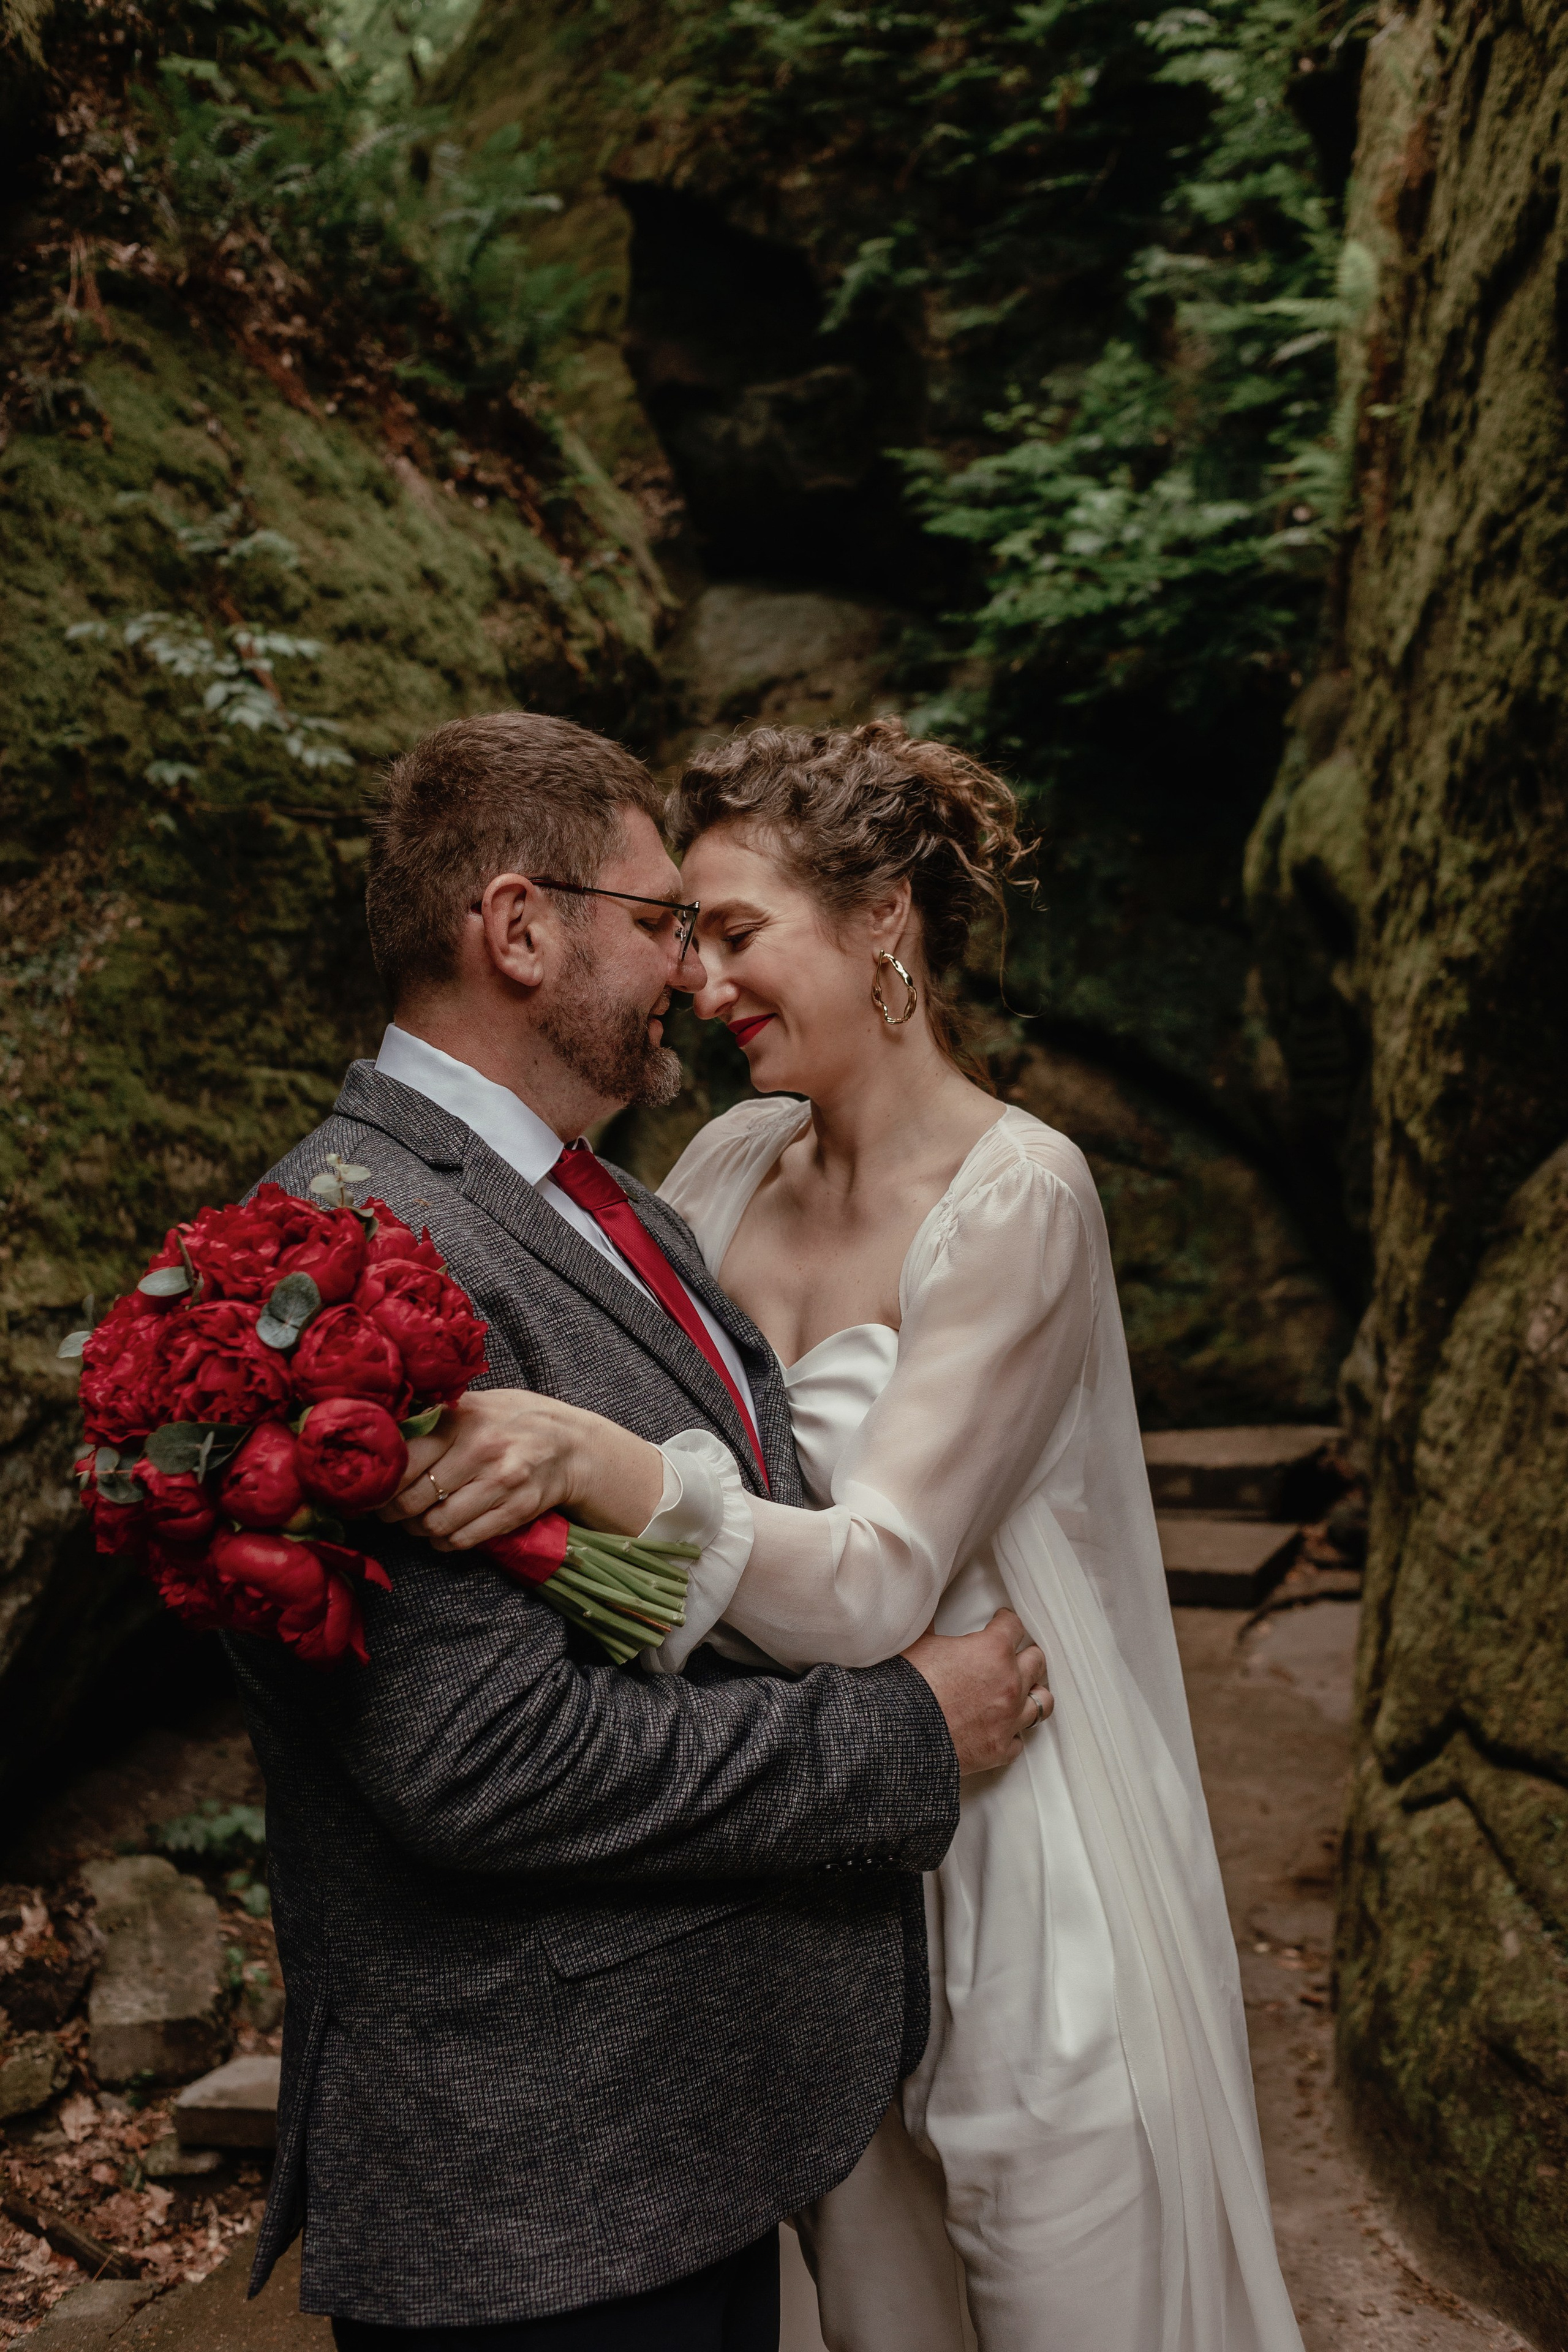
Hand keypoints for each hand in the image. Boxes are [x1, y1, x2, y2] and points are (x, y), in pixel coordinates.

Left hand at [378, 1389, 664, 1553]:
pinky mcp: (516, 1509)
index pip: (402, 1460)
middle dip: (393, 1512)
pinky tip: (444, 1532)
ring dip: (419, 1530)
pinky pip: (464, 1539)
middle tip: (389, 1512)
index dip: (378, 1483)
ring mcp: (501, 1481)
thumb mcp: (475, 1404)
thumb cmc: (513, 1421)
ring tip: (417, 1522)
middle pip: (413, 1499)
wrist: (572, 1444)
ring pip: (436, 1524)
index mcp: (462, 1419)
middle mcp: (481, 1449)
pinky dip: (445, 1542)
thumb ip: (434, 1416)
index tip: (369, 1490)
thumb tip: (379, 1432)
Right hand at [901, 1609, 1052, 1775]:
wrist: (897, 1734)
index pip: (1014, 1626)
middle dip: (1026, 1654)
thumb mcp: (918, 1642)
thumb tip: (926, 1608)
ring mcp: (1008, 1719)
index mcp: (992, 1651)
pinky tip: (1003, 1727)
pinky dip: (1012, 1733)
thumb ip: (933, 1624)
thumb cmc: (906, 1688)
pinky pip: (1019, 1740)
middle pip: (1037, 1661)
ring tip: (1024, 1690)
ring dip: (1032, 1693)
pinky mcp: (999, 1749)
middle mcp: (1009, 1684)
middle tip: (1016, 1654)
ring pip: (1042, 1702)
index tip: (1002, 1622)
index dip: (1006, 1621)